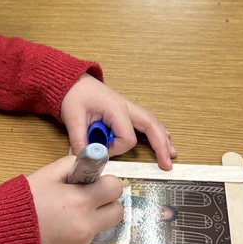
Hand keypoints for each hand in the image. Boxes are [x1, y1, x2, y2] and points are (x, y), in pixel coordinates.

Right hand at [26, 156, 124, 243]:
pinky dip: (80, 230)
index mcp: (80, 200)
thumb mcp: (46, 174)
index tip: (95, 181)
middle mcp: (85, 224)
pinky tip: (61, 226)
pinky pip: (88, 238)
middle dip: (107, 202)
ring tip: (72, 212)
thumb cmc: (23, 202)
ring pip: (104, 226)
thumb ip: (71, 164)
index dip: (105, 182)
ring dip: (96, 217)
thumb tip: (88, 164)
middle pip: (118, 211)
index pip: (114, 188)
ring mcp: (82, 241)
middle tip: (90, 197)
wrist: (4, 233)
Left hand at [59, 73, 176, 168]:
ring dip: (161, 138)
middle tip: (167, 162)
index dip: (116, 149)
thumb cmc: (73, 94)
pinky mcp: (124, 111)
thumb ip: (80, 141)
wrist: (71, 81)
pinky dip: (155, 129)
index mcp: (116, 109)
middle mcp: (126, 107)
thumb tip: (85, 160)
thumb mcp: (73, 119)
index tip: (101, 149)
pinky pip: (145, 120)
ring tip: (171, 152)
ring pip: (151, 122)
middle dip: (160, 145)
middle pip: (151, 126)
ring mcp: (127, 108)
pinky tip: (165, 136)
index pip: (127, 138)